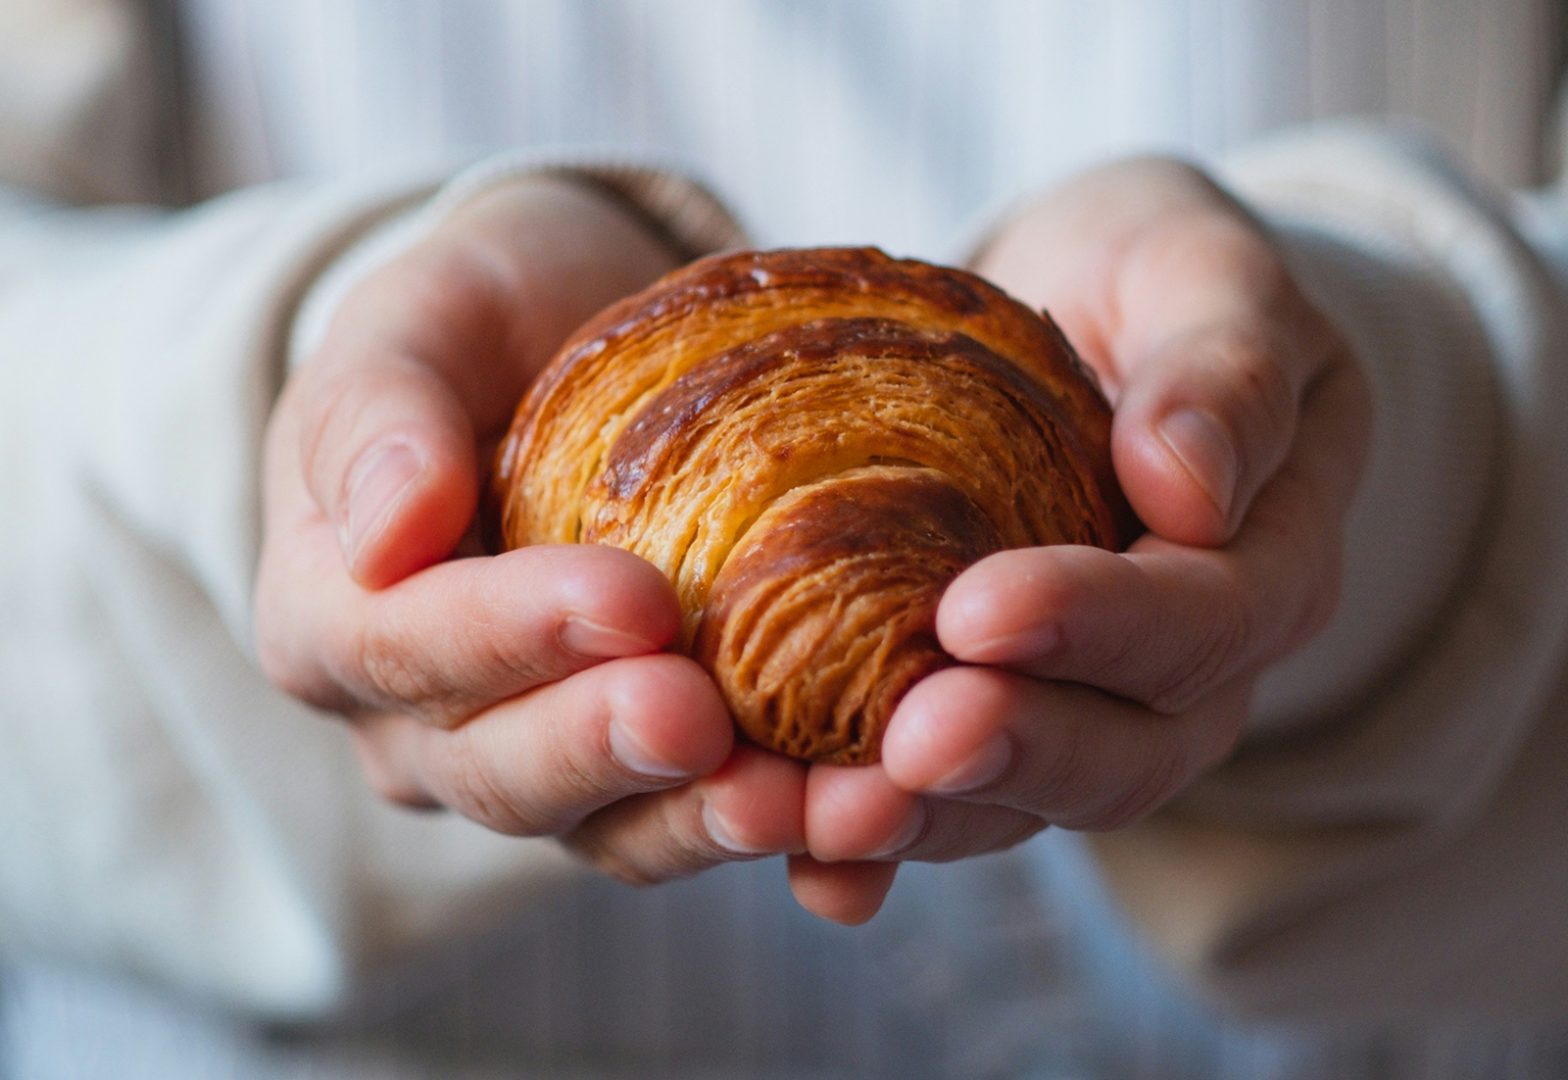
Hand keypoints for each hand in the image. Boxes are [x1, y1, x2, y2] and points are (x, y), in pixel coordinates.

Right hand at [255, 176, 805, 884]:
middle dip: (606, 749)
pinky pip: (699, 822)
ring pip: (610, 827)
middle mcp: (424, 723)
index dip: (508, 636)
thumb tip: (383, 533)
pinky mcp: (646, 777)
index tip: (631, 600)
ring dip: (707, 822)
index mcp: (333, 617)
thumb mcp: (418, 319)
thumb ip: (375, 412)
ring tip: (811, 801)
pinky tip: (862, 816)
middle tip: (704, 718)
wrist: (580, 351)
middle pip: (500, 771)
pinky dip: (782, 831)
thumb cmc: (485, 322)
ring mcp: (540, 762)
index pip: (395, 648)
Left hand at [787, 159, 1371, 919]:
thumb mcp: (1202, 270)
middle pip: (1126, 749)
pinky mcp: (994, 717)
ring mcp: (1088, 708)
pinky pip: (950, 798)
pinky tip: (807, 866)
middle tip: (906, 746)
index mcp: (1265, 560)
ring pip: (1029, 799)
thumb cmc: (1146, 279)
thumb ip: (1227, 366)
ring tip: (823, 818)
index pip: (1205, 619)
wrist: (1078, 318)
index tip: (977, 610)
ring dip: (930, 821)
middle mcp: (1186, 667)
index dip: (1099, 628)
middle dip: (1014, 753)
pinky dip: (882, 845)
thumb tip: (1192, 487)